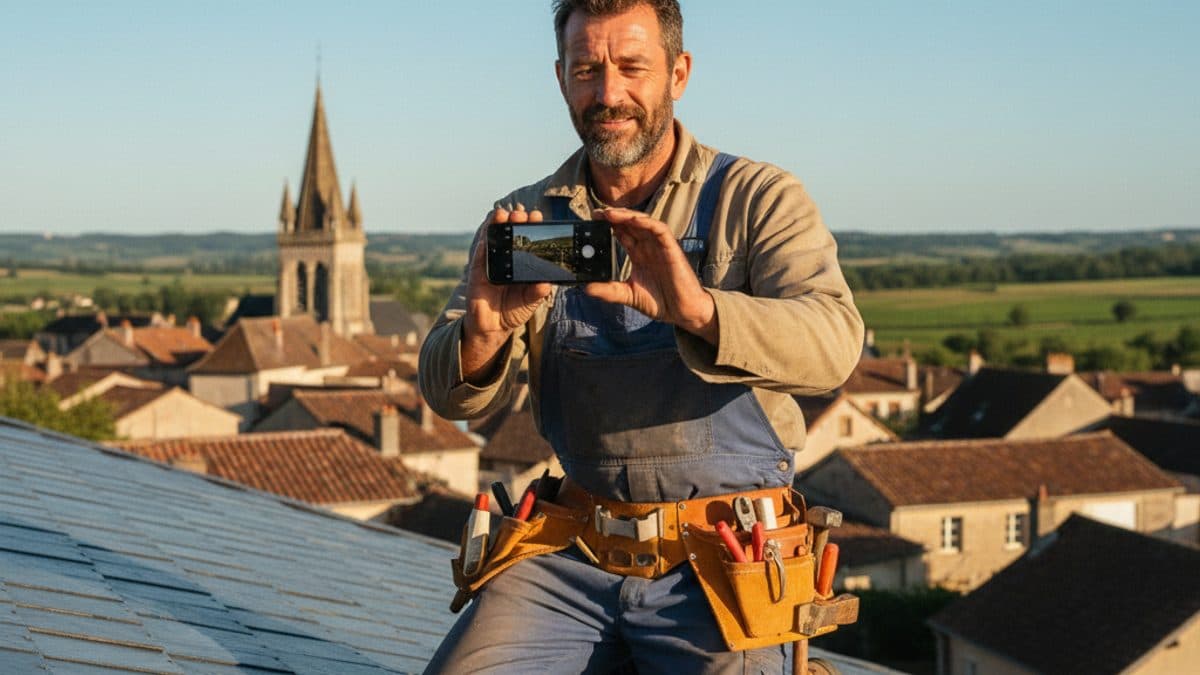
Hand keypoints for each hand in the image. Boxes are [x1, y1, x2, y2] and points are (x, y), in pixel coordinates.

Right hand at [461, 206, 552, 382]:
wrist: (493, 326)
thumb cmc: (513, 310)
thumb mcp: (530, 302)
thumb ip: (537, 293)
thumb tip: (547, 285)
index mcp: (522, 263)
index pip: (527, 240)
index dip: (531, 227)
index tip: (537, 216)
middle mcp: (507, 259)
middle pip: (510, 234)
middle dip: (515, 222)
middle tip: (522, 214)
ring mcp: (491, 263)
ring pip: (493, 239)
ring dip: (496, 225)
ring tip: (502, 214)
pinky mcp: (477, 271)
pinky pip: (479, 254)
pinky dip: (483, 243)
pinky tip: (488, 233)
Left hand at [585, 207, 718, 343]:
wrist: (683, 312)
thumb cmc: (660, 302)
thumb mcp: (628, 295)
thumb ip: (609, 291)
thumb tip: (586, 288)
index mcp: (638, 254)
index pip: (622, 233)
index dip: (608, 225)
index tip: (591, 221)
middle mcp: (648, 247)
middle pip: (630, 224)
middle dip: (614, 217)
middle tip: (596, 213)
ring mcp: (660, 246)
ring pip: (643, 222)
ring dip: (627, 216)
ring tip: (610, 214)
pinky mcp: (671, 249)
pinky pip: (659, 229)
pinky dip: (647, 222)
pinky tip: (633, 220)